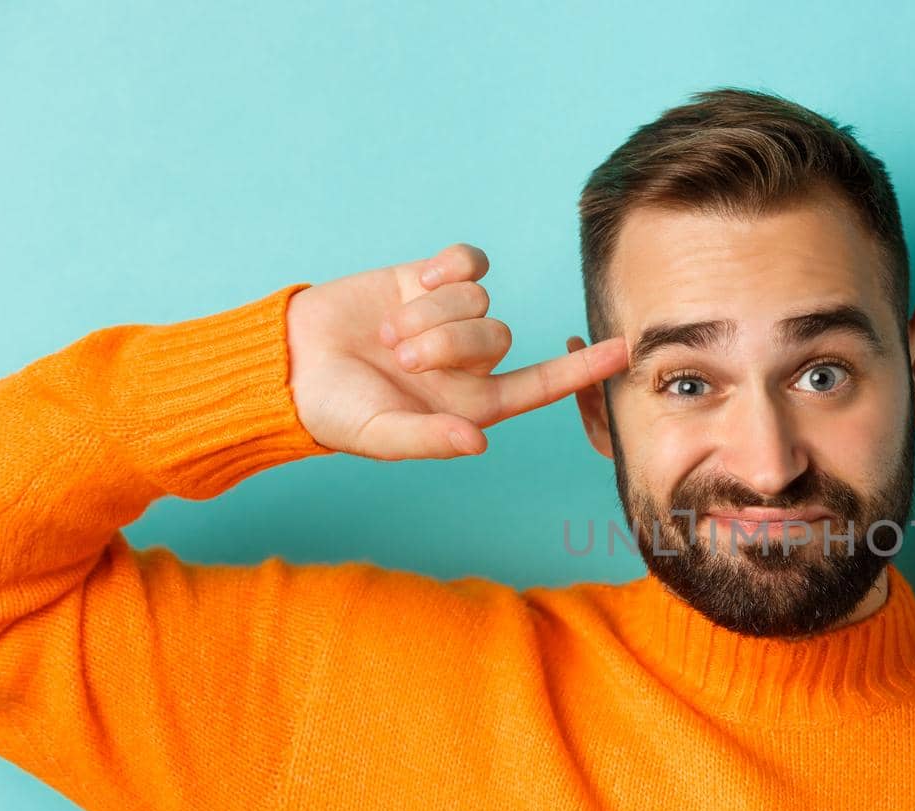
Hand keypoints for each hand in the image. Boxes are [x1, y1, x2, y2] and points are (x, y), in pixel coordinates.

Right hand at [284, 242, 627, 459]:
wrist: (288, 362)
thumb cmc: (334, 411)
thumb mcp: (380, 435)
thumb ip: (429, 439)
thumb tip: (477, 441)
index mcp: (473, 403)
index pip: (543, 385)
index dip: (585, 370)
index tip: (626, 350)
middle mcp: (470, 360)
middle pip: (498, 335)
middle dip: (448, 342)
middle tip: (400, 357)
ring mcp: (452, 317)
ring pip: (480, 301)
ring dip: (432, 314)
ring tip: (388, 333)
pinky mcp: (429, 279)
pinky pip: (469, 264)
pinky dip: (450, 270)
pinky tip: (420, 281)